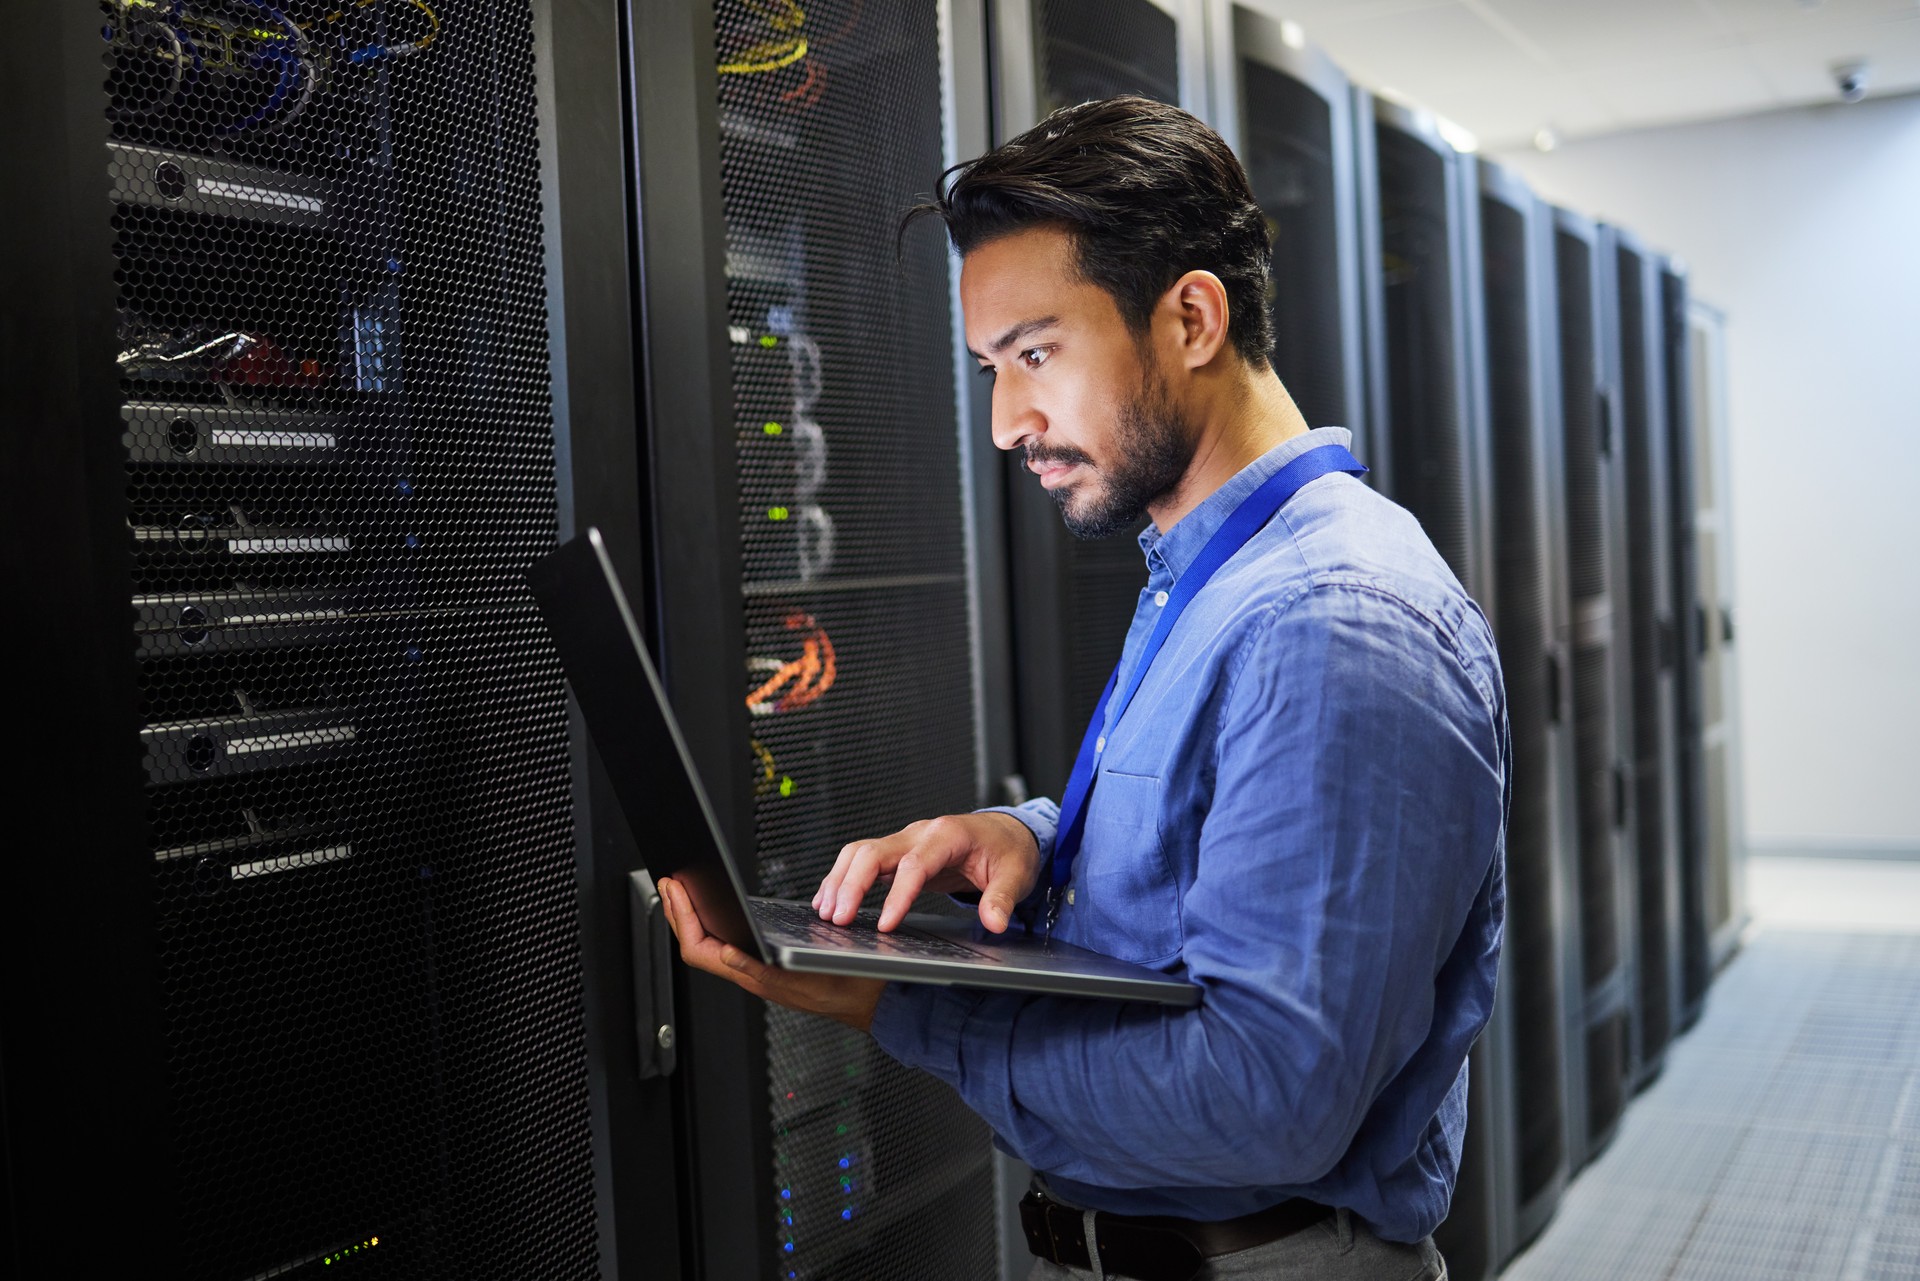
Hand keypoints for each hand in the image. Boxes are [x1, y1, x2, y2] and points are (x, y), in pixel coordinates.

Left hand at [657, 876, 885, 1032]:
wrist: (871, 999)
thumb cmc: (847, 989)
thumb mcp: (807, 978)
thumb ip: (762, 971)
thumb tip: (725, 954)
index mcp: (754, 977)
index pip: (700, 949)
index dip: (683, 918)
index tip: (677, 890)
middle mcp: (750, 975)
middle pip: (698, 944)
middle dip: (678, 912)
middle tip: (669, 883)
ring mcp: (756, 971)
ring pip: (710, 945)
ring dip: (692, 917)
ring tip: (684, 893)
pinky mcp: (767, 966)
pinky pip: (728, 944)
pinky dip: (714, 924)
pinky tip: (715, 912)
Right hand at [813, 811, 1041, 933]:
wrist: (1006, 832)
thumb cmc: (1008, 850)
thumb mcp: (1016, 874)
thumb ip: (1002, 898)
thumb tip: (994, 922)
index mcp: (948, 835)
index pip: (914, 865)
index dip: (897, 895)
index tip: (886, 925)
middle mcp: (920, 833)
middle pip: (873, 851)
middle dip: (851, 885)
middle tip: (839, 919)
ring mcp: (906, 840)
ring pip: (860, 852)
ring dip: (840, 881)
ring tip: (826, 913)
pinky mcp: (898, 852)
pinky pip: (863, 860)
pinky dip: (843, 878)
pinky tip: (830, 900)